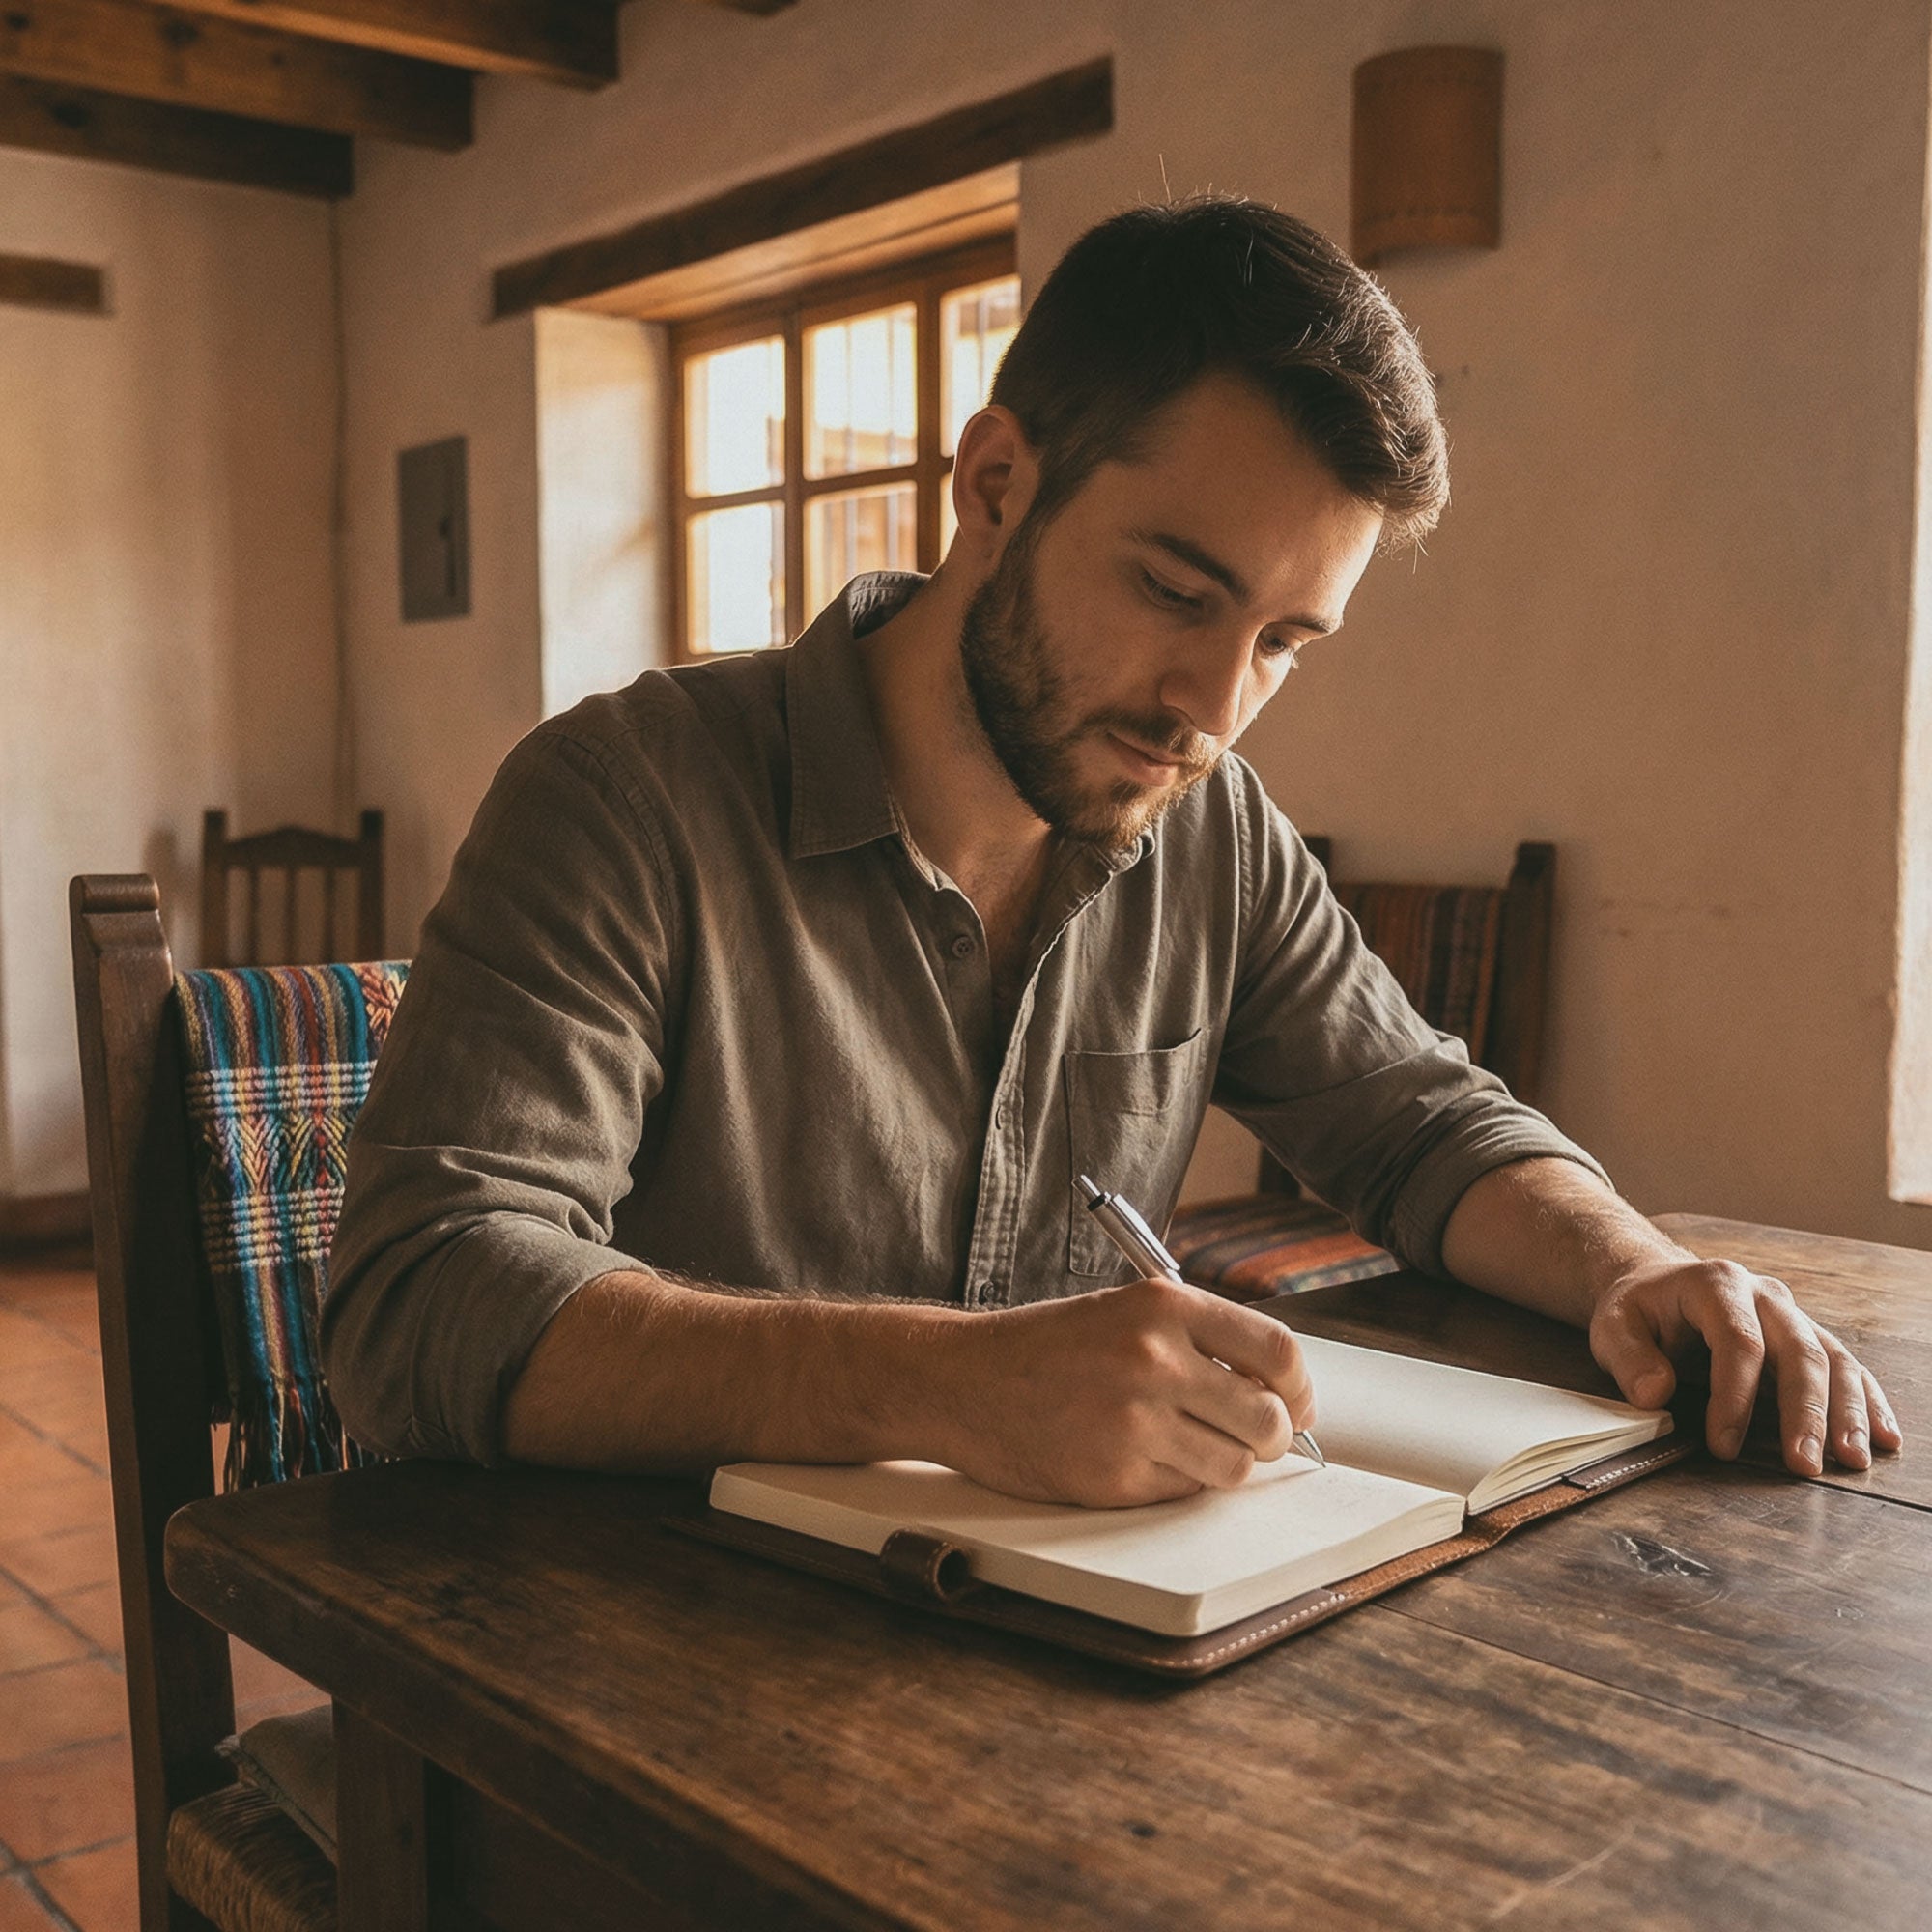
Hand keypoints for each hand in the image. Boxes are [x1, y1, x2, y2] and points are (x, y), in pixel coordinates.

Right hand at [934, 1277, 1314, 1506]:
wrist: (963, 1380)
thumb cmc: (1048, 1346)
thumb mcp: (1126, 1311)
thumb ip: (1200, 1339)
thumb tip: (1278, 1390)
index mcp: (1163, 1306)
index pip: (1277, 1351)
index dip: (1300, 1388)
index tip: (1296, 1403)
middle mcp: (1154, 1359)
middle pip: (1267, 1418)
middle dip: (1270, 1436)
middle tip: (1252, 1436)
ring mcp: (1133, 1421)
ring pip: (1234, 1466)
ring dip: (1222, 1463)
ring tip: (1184, 1444)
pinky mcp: (1113, 1476)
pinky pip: (1183, 1492)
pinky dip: (1174, 1482)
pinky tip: (1137, 1456)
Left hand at [1588, 1257, 1902, 1474]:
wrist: (1659, 1286)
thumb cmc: (1639, 1311)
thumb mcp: (1612, 1326)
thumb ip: (1628, 1358)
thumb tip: (1655, 1393)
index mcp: (1716, 1284)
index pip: (1739, 1342)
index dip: (1735, 1397)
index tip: (1722, 1445)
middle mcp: (1764, 1295)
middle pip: (1798, 1351)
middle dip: (1804, 1412)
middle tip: (1804, 1464)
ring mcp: (1792, 1315)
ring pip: (1833, 1359)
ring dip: (1847, 1412)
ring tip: (1853, 1459)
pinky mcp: (1808, 1338)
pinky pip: (1847, 1368)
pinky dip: (1868, 1402)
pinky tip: (1883, 1438)